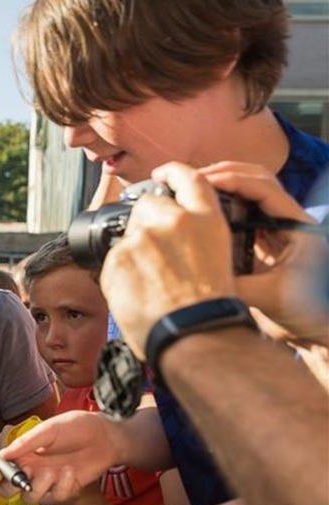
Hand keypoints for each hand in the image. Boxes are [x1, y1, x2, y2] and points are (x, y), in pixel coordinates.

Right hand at [0, 411, 118, 504]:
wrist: (106, 437)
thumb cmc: (77, 427)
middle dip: (10, 487)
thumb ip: (26, 443)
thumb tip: (3, 454)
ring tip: (54, 471)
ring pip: (31, 497)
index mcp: (23, 453)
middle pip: (9, 489)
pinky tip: (71, 472)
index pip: (1, 467)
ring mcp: (47, 481)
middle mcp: (31, 469)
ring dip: (40, 486)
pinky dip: (62, 487)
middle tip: (24, 479)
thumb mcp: (49, 430)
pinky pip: (55, 498)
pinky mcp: (64, 490)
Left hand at [100, 162, 237, 357]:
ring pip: (126, 237)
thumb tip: (176, 238)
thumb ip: (194, 237)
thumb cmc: (209, 307)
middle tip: (155, 256)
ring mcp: (141, 238)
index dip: (171, 172)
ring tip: (150, 285)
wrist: (192, 333)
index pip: (187, 178)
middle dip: (145, 224)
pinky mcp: (117, 259)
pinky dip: (120, 275)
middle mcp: (173, 221)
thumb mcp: (219, 258)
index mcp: (205, 219)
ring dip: (133, 254)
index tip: (161, 173)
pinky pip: (112, 262)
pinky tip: (138, 293)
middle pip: (147, 206)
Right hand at [198, 162, 326, 347]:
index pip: (264, 188)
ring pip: (249, 192)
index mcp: (298, 226)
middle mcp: (289, 221)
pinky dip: (221, 205)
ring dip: (221, 185)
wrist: (318, 330)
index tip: (200, 183)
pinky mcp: (264, 242)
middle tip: (189, 179)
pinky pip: (241, 213)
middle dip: (223, 173)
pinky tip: (198, 211)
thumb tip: (198, 271)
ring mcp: (277, 229)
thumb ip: (236, 282)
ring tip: (190, 188)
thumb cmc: (308, 313)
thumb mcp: (270, 297)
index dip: (231, 180)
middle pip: (257, 179)